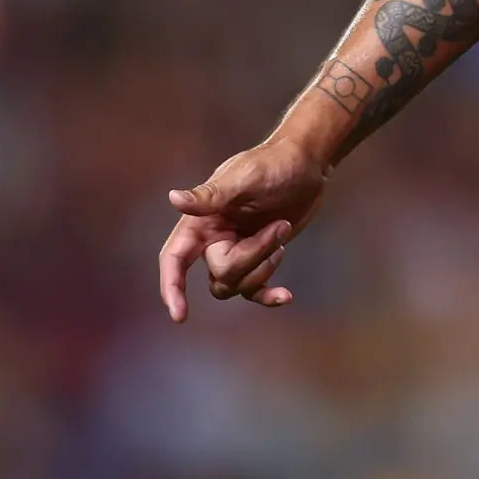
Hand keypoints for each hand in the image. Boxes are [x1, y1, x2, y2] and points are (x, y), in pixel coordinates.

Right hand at [157, 137, 329, 321]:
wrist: (306, 163)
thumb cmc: (273, 164)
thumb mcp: (244, 178)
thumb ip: (210, 195)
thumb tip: (173, 198)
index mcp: (202, 219)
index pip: (175, 258)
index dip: (171, 286)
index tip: (180, 315)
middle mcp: (214, 238)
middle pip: (220, 275)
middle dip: (253, 257)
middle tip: (279, 227)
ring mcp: (236, 250)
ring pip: (238, 285)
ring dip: (265, 266)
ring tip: (282, 230)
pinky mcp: (259, 257)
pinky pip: (255, 290)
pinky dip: (269, 295)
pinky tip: (286, 296)